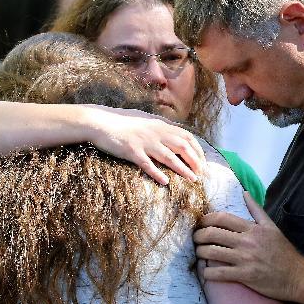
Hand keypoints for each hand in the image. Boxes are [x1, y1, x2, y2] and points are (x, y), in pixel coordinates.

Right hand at [83, 105, 205, 184]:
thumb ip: (160, 128)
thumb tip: (174, 136)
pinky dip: (157, 173)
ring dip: (183, 169)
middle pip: (183, 147)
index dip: (198, 151)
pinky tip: (166, 182)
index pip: (187, 137)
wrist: (99, 122)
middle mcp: (156, 133)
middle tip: (202, 175)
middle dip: (196, 162)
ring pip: (169, 157)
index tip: (204, 163)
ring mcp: (144, 142)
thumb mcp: (145, 121)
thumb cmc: (122, 123)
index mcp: (161, 126)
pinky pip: (147, 164)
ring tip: (193, 179)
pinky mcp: (132, 151)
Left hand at [193, 192, 303, 300]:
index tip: (201, 223)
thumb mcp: (272, 227)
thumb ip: (256, 210)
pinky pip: (219, 273)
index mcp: (253, 229)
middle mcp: (247, 242)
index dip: (206, 219)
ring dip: (200, 252)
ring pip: (212, 252)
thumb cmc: (284, 252)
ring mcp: (245, 259)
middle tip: (195, 239)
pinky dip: (208, 272)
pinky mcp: (245, 276)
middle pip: (213, 233)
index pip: (222, 218)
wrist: (296, 276)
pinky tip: (206, 272)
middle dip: (198, 235)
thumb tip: (245, 193)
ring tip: (199, 253)